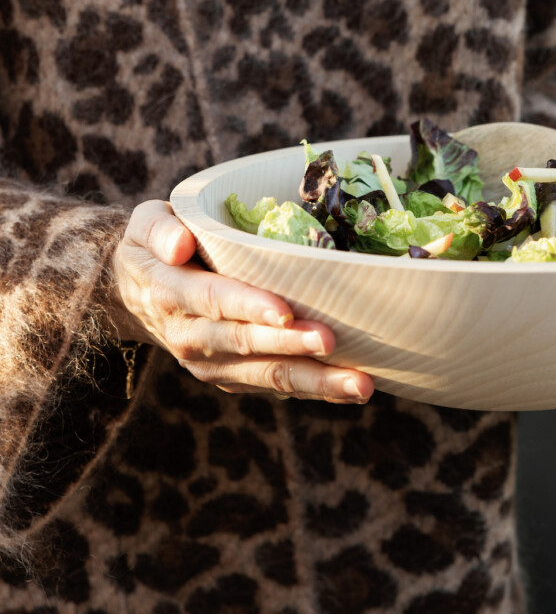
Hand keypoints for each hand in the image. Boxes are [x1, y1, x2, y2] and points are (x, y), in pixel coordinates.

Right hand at [108, 199, 373, 404]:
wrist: (136, 293)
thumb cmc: (154, 245)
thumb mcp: (145, 224)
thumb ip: (160, 229)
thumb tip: (181, 244)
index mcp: (171, 294)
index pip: (214, 300)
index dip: (249, 306)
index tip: (285, 310)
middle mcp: (191, 337)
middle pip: (246, 344)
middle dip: (290, 345)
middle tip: (333, 341)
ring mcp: (212, 364)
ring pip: (266, 375)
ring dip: (314, 382)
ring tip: (360, 385)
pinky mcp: (230, 378)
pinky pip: (273, 385)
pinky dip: (312, 389)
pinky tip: (350, 388)